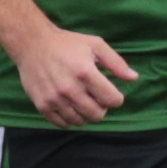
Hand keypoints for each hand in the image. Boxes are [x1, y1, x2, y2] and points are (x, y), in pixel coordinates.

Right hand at [10, 22, 133, 125]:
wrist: (32, 44)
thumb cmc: (67, 43)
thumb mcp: (95, 45)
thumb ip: (116, 63)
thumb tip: (134, 78)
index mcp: (86, 73)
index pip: (112, 100)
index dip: (116, 99)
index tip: (111, 93)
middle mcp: (70, 88)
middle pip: (97, 115)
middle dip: (102, 109)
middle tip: (97, 98)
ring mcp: (54, 98)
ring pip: (80, 121)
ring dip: (86, 114)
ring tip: (83, 101)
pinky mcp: (42, 105)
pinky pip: (62, 123)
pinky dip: (70, 119)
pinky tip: (70, 107)